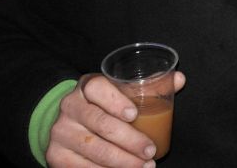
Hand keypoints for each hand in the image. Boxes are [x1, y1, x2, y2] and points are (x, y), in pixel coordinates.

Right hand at [45, 71, 185, 166]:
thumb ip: (150, 85)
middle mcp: (70, 107)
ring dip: (122, 162)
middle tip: (150, 151)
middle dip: (129, 140)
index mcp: (87, 86)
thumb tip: (180, 78)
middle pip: (100, 124)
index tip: (134, 115)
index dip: (115, 101)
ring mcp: (61, 133)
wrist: (70, 122)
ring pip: (93, 149)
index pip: (97, 88)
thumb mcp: (122, 91)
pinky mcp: (57, 156)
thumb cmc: (106, 104)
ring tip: (144, 166)